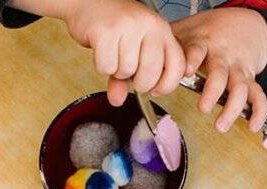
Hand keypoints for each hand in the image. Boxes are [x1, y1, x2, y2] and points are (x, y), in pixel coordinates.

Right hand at [61, 0, 185, 105]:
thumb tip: (117, 100)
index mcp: (162, 29)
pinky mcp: (106, 31)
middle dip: (137, 83)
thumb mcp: (131, 47)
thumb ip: (128, 76)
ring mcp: (128, 27)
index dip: (167, 84)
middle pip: (150, 75)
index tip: (156, 89)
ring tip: (113, 54)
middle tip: (128, 72)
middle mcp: (149, 25)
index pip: (177, 65)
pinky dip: (101, 65)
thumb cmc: (114, 25)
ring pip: (126, 71)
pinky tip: (101, 51)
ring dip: (116, 70)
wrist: (88, 1)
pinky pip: (107, 66)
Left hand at [172, 8, 266, 132]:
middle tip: (203, 108)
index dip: (193, 59)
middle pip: (220, 73)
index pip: (198, 49)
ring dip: (232, 108)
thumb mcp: (187, 30)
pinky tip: (252, 127)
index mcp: (203, 43)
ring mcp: (237, 68)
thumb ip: (167, 45)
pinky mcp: (250, 78)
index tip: (188, 70)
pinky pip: (257, 94)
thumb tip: (138, 64)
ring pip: (239, 87)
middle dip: (213, 92)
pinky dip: (257, 111)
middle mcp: (222, 56)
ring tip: (220, 125)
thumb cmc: (208, 31)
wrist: (244, 22)